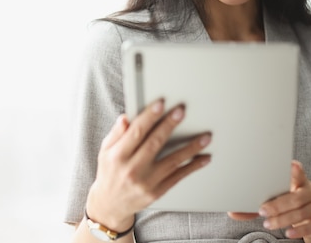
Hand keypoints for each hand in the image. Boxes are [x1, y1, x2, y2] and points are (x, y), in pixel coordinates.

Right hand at [86, 99, 211, 231]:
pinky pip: (178, 177)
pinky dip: (193, 166)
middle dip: (169, 126)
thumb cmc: (109, 173)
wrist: (110, 205)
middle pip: (155, 144)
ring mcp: (146, 182)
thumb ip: (116, 133)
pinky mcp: (157, 192)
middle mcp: (132, 170)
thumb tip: (125, 118)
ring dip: (191, 148)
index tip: (160, 104)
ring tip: (205, 137)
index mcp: (118, 156)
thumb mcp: (105, 151)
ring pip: (172, 161)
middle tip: (182, 112)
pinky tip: (204, 158)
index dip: (149, 117)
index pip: (136, 132)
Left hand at [259, 161, 310, 240]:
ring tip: (269, 224)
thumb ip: (263, 203)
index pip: (299, 173)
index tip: (291, 165)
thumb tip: (236, 213)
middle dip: (277, 205)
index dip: (296, 170)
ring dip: (282, 219)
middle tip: (262, 211)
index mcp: (301, 182)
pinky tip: (288, 233)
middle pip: (296, 198)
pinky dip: (299, 230)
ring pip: (301, 213)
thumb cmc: (293, 209)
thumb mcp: (281, 202)